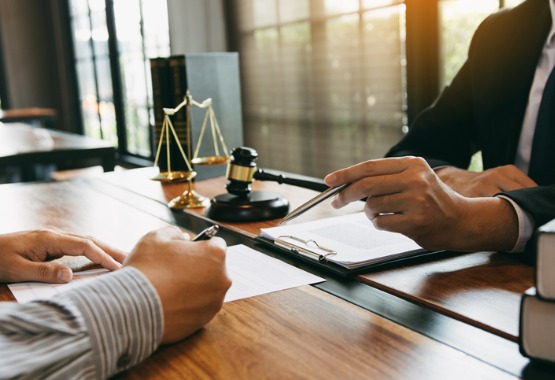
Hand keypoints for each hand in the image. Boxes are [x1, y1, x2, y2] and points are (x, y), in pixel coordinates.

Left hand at [0, 228, 125, 283]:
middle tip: (132, 258)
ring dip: (104, 249)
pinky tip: (98, 258)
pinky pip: (77, 246)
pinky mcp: (50, 244)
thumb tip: (70, 275)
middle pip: (90, 239)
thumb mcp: (16, 269)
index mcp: (48, 239)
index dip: (102, 256)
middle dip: (111, 249)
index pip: (83, 245)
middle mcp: (54, 235)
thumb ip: (43, 272)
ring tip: (122, 259)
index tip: (118, 267)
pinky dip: (92, 251)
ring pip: (85, 241)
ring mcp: (52, 238)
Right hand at [124, 226, 230, 343]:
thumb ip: (174, 233)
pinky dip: (187, 304)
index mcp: (216, 254)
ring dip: (193, 286)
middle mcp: (222, 279)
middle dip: (198, 266)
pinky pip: (198, 307)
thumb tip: (182, 238)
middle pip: (213, 268)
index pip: (215, 244)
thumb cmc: (146, 269)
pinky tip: (168, 302)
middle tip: (173, 269)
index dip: (198, 245)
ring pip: (206, 289)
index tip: (185, 251)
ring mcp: (214, 302)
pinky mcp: (204, 320)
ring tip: (168, 287)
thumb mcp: (156, 237)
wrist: (132, 308)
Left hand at [324, 156, 517, 251]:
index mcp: (412, 164)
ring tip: (385, 214)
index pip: (370, 167)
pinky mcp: (415, 221)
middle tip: (337, 202)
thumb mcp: (414, 178)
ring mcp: (416, 200)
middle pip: (366, 185)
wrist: (461, 220)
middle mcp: (414, 179)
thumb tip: (346, 183)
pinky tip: (392, 223)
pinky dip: (379, 224)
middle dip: (346, 194)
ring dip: (370, 213)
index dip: (346, 174)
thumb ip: (385, 178)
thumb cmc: (431, 201)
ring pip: (372, 206)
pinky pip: (381, 223)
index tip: (329, 180)